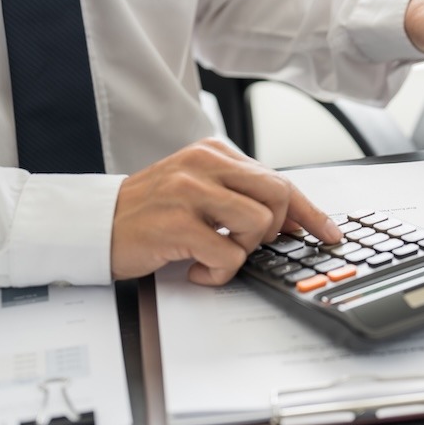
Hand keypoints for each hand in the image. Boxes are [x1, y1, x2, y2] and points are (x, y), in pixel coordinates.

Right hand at [110, 139, 341, 285]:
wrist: (93, 226)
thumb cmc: (150, 214)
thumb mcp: (199, 192)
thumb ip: (241, 197)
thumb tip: (297, 221)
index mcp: (214, 152)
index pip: (279, 180)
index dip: (310, 211)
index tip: (329, 232)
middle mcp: (204, 164)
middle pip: (277, 197)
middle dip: (272, 231)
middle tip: (244, 244)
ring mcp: (189, 191)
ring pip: (257, 225)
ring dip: (243, 252)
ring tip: (214, 254)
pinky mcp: (177, 223)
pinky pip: (227, 255)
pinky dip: (218, 272)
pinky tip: (197, 270)